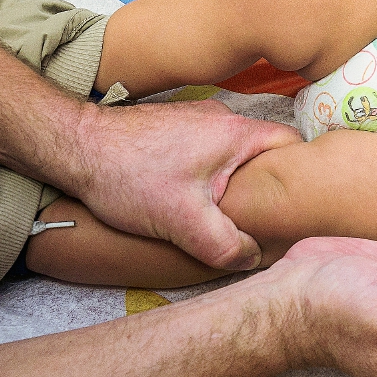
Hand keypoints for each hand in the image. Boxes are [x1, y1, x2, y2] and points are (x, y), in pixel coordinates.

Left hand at [70, 100, 300, 269]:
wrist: (75, 147)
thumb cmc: (128, 175)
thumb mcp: (182, 222)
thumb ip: (225, 245)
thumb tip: (251, 257)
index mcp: (236, 132)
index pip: (292, 145)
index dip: (300, 175)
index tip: (297, 204)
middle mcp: (223, 118)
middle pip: (265, 151)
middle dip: (267, 184)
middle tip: (262, 217)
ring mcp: (198, 119)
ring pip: (236, 153)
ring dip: (235, 181)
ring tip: (227, 212)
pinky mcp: (177, 128)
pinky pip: (212, 151)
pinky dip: (212, 173)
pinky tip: (195, 197)